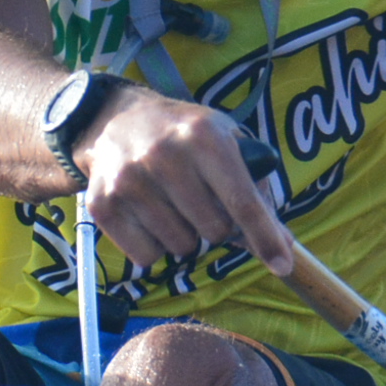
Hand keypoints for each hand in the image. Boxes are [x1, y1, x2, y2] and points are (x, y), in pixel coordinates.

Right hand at [70, 90, 296, 279]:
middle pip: (214, 232)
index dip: (264, 237)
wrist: (114, 121)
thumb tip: (281, 245)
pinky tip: (148, 214)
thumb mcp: (224, 142)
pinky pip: (147, 257)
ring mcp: (130, 182)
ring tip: (172, 204)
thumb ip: (255, 190)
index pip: (242, 202)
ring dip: (185, 236)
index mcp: (204, 138)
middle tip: (201, 202)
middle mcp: (165, 157)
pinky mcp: (104, 205)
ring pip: (181, 248)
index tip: (282, 265)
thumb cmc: (182, 136)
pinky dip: (155, 246)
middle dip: (217, 227)